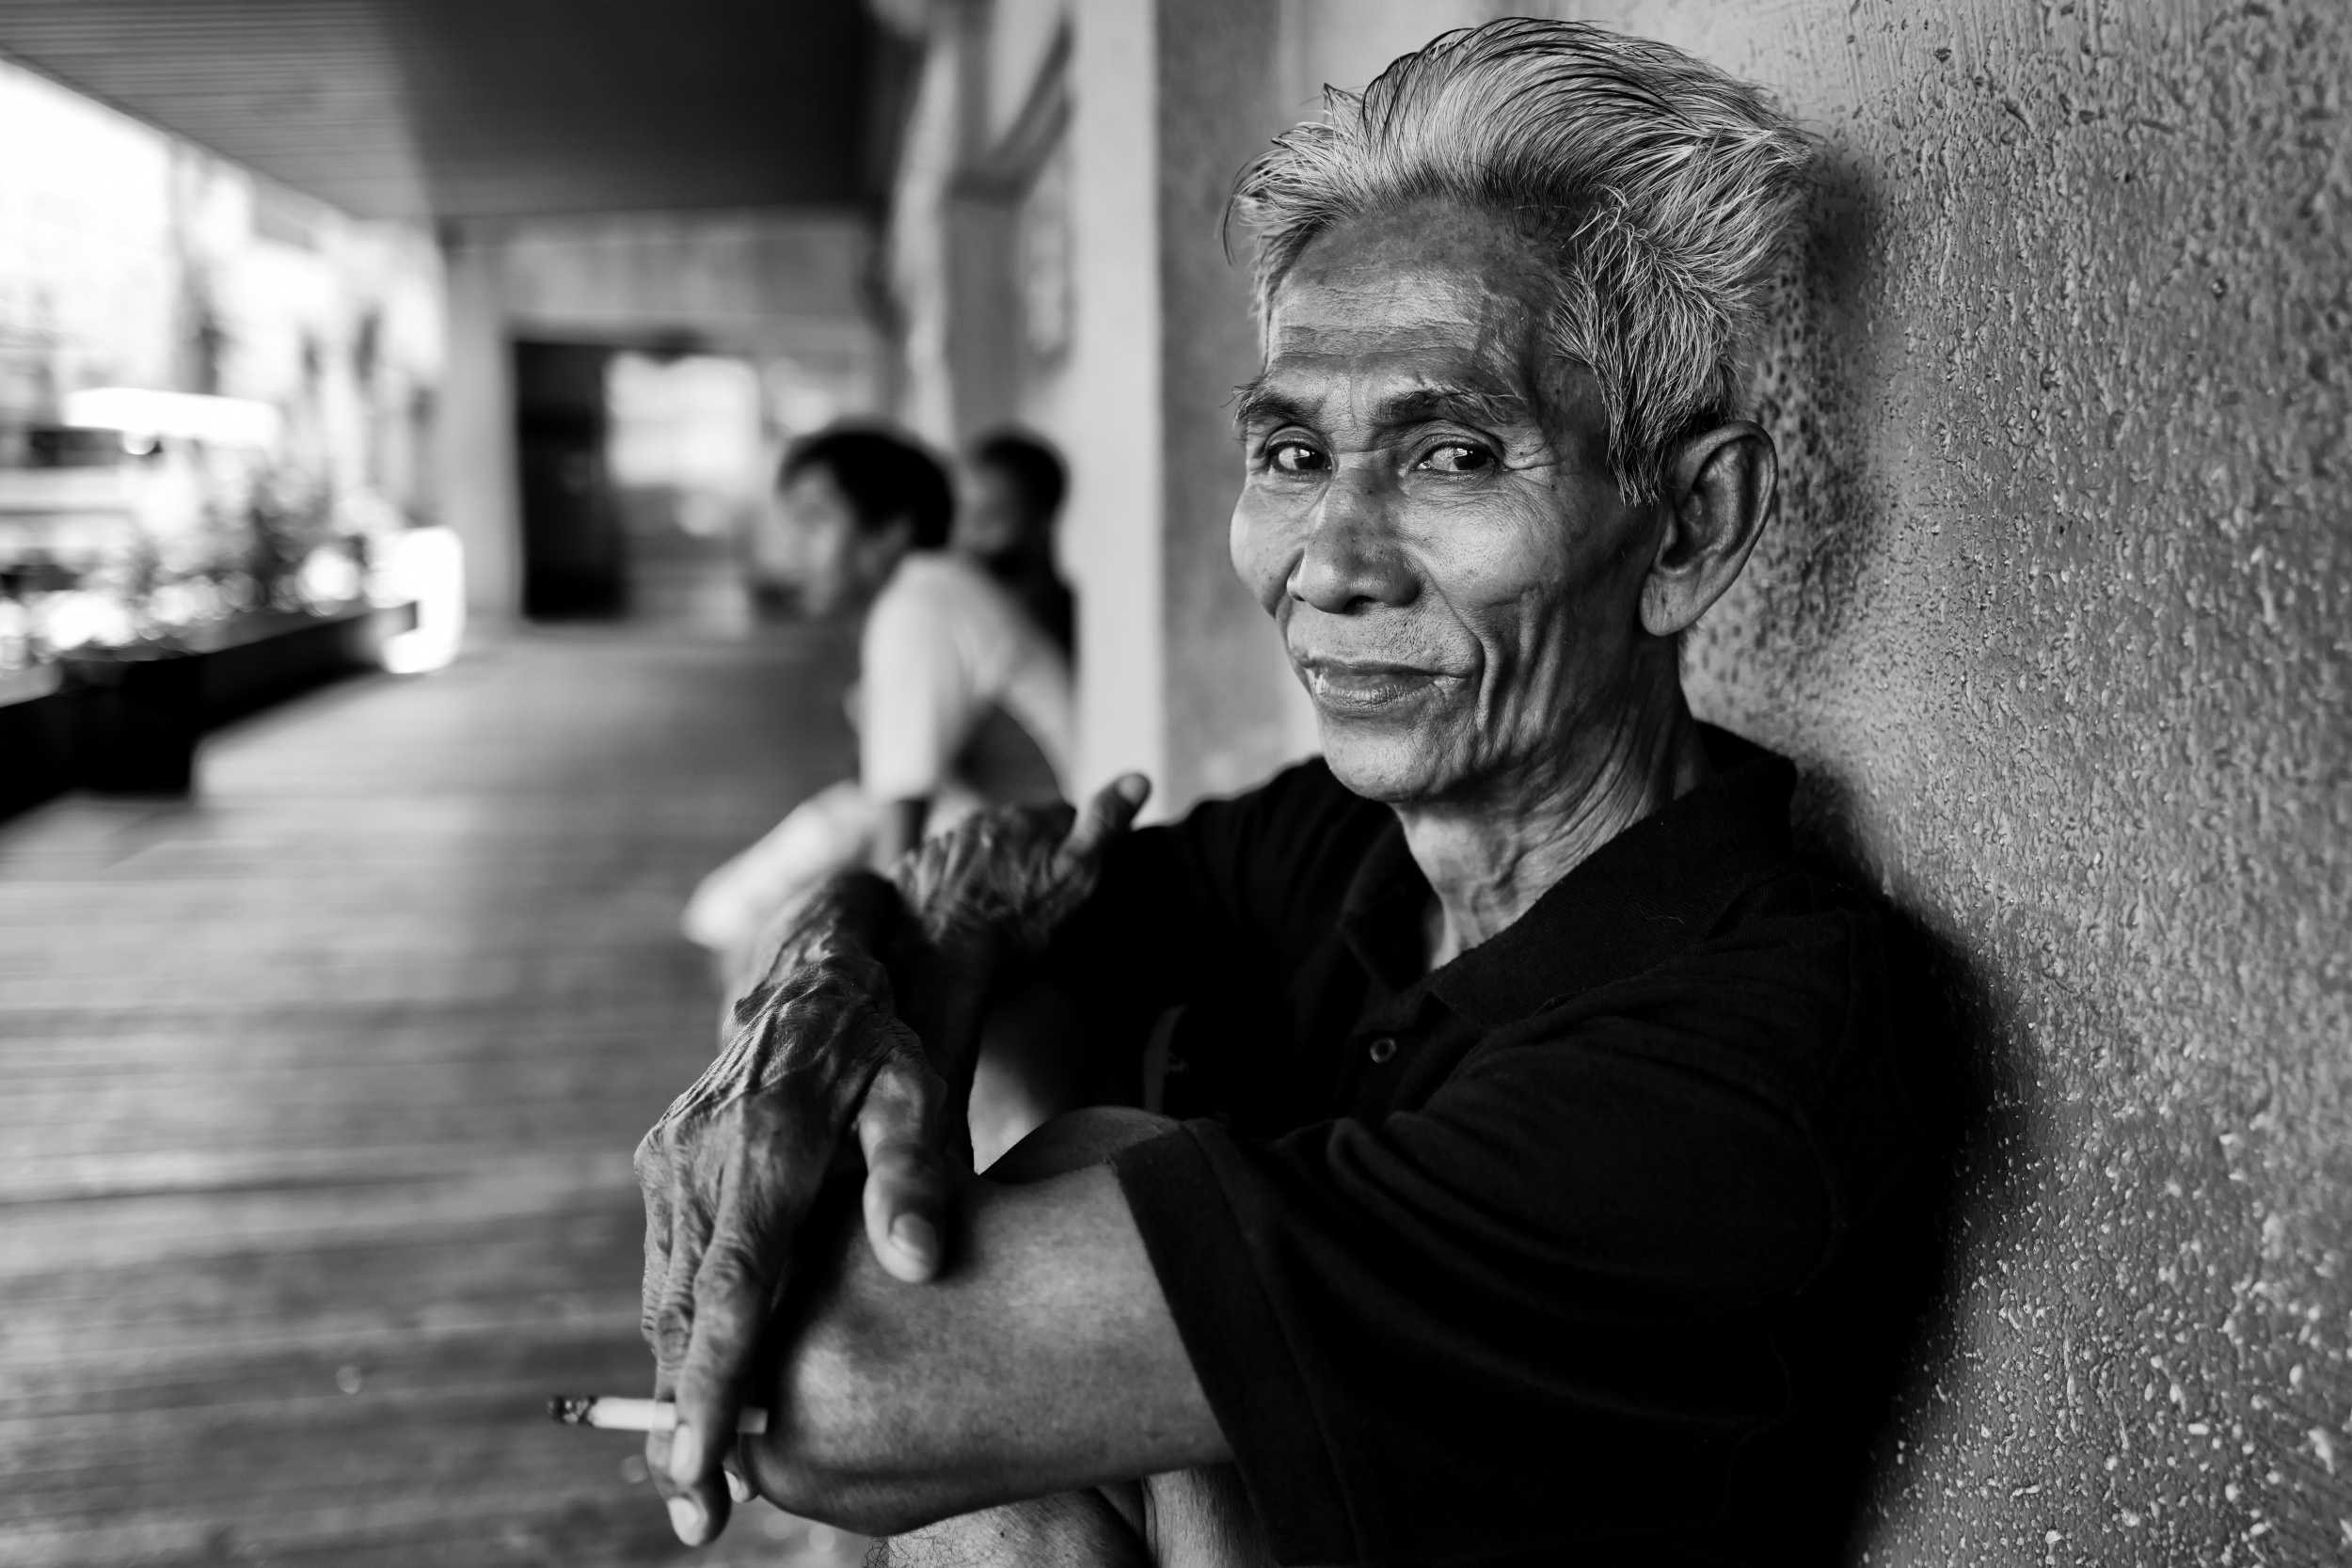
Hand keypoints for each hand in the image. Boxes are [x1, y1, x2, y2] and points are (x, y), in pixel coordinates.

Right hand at [637, 903, 952, 1544]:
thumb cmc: (879, 1043)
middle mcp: (698, 1159)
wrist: (811, 975)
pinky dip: (680, 1336)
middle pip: (683, 1316)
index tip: (702, 1472)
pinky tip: (703, 1391)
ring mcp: (670, 1163)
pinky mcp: (662, 1167)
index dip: (713, 1389)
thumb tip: (921, 1262)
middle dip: (686, 1421)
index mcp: (763, 1147)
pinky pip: (667, 1270)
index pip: (731, 1292)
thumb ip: (917, 1172)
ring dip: (677, 1389)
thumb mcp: (916, 1088)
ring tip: (700, 1483)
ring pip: (664, 1301)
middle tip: (700, 1518)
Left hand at [893, 773, 1151, 959]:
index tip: (1068, 877)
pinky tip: (960, 915)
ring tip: (995, 912)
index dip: (1071, 845)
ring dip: (988, 869)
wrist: (941, 967)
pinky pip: (941, 868)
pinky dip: (951, 885)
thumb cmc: (1015, 930)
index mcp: (1025, 818)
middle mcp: (980, 820)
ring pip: (978, 848)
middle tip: (1032, 900)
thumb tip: (1139, 777)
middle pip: (1016, 830)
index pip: (1063, 815)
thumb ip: (1103, 825)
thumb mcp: (1075, 879)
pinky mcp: (912, 869)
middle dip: (1027, 854)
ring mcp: (942, 844)